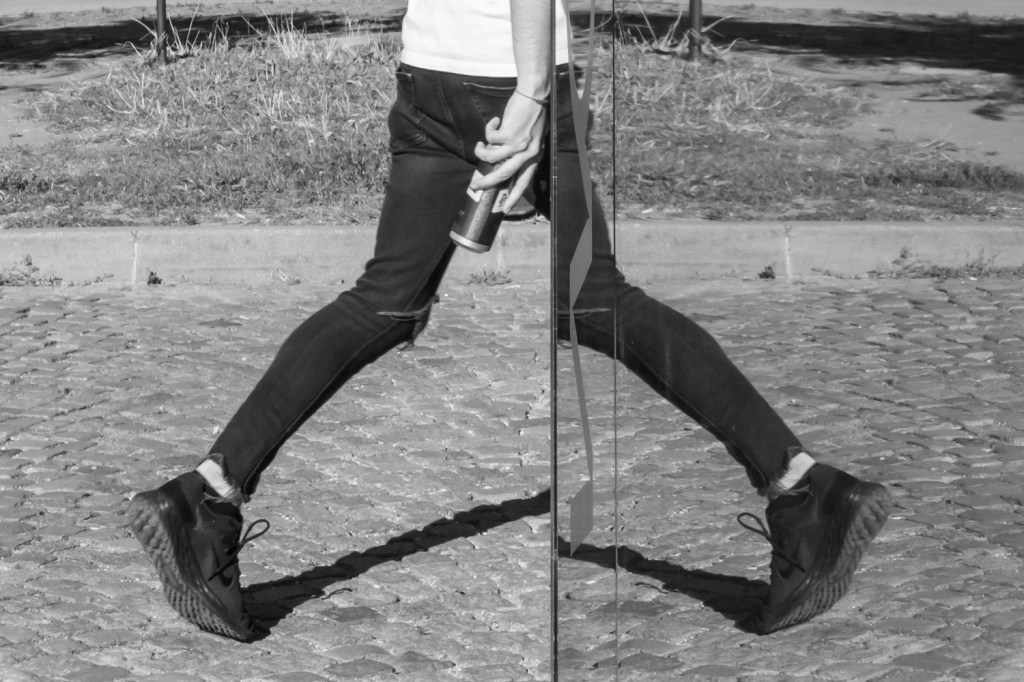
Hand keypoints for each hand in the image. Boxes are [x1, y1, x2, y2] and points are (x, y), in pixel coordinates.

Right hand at [472, 91, 546, 212]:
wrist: (534, 95)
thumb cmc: (532, 116)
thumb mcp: (532, 139)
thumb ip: (522, 153)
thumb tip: (502, 164)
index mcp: (535, 157)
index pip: (524, 181)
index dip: (514, 196)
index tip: (505, 209)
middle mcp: (528, 153)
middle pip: (503, 175)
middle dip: (486, 182)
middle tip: (475, 186)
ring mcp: (518, 144)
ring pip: (491, 158)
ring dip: (480, 152)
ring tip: (479, 146)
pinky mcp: (508, 133)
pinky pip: (489, 139)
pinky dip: (487, 131)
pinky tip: (494, 123)